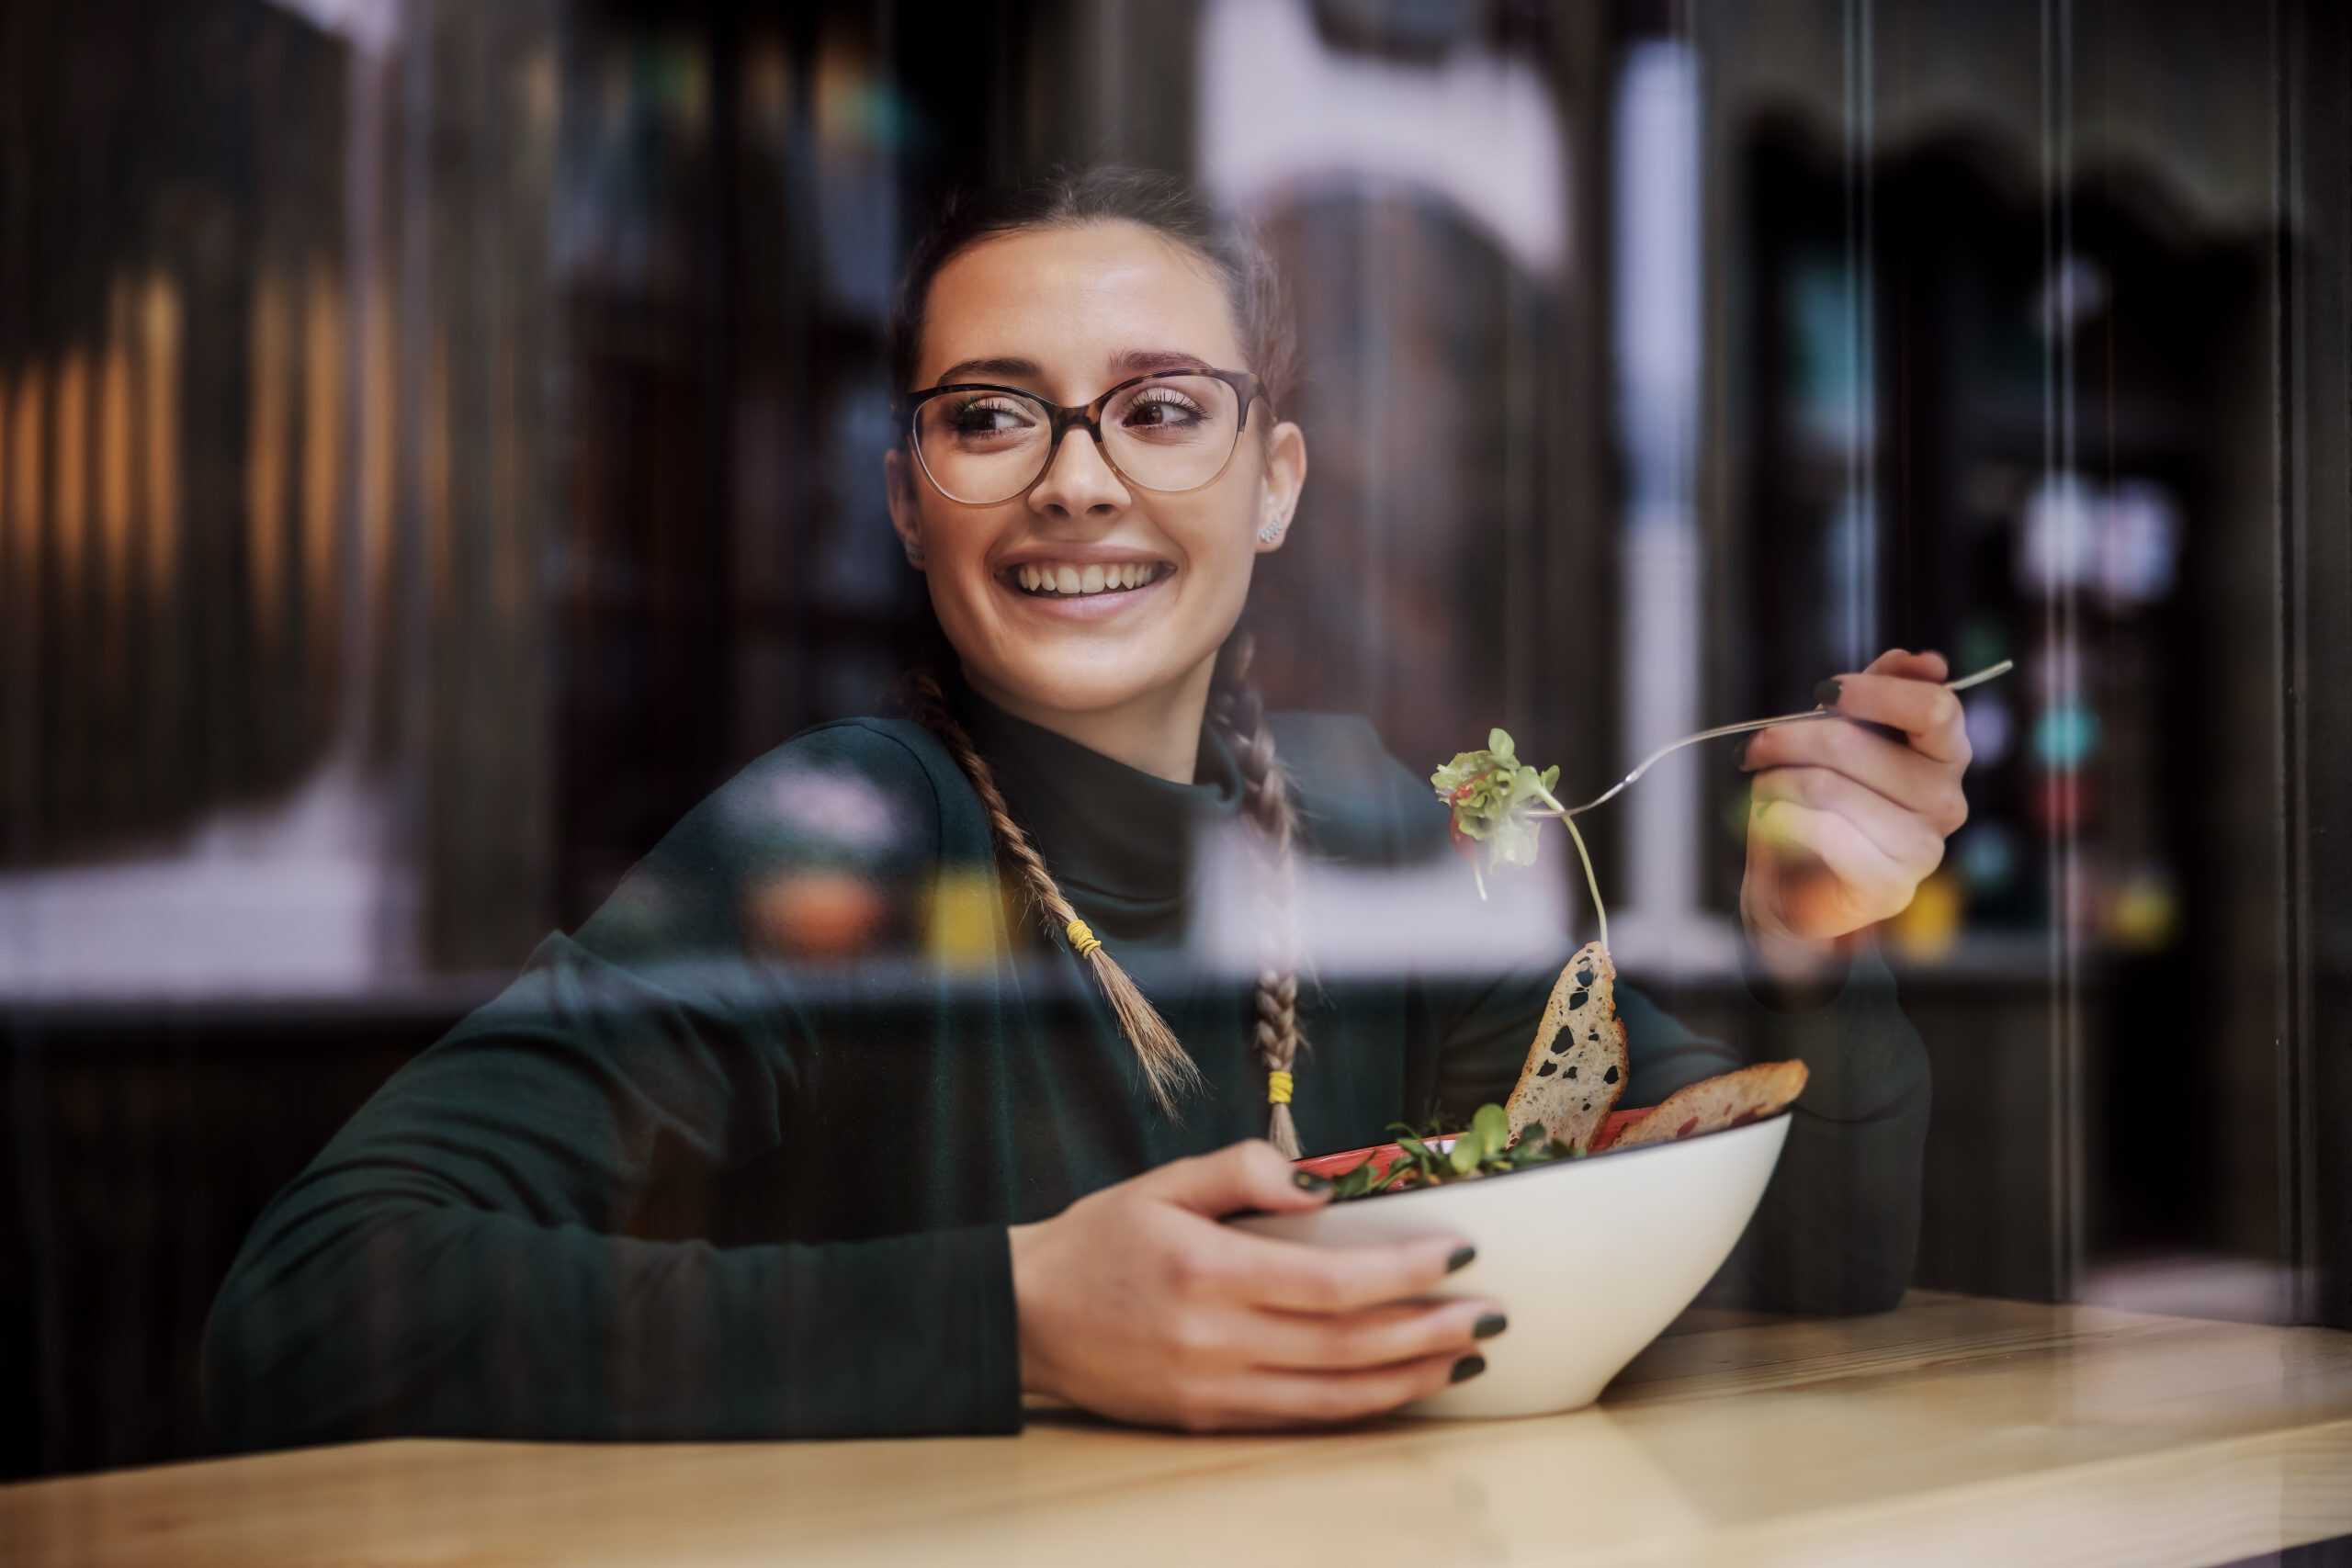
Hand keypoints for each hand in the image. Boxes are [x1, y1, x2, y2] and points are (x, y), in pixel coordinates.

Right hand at [1008, 1141, 1497, 1431]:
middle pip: (1348, 1344)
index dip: (1404, 1272)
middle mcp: (1216, 1340)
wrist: (1023, 1316)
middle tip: (1491, 1313)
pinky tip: (1402, 1387)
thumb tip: (1320, 1184)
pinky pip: (1301, 1418)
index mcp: (1208, 1272)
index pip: (1332, 1280)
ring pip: (1335, 1394)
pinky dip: (1361, 1406)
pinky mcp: (1208, 1420)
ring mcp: (1213, 1389)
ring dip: (1411, 1377)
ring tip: (1468, 1356)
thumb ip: (1243, 1173)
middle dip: (1430, 1330)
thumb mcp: (1162, 1183)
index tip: (1459, 1253)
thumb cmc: (1097, 1241)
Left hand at [1738, 648, 1972, 983]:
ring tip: (1764, 791)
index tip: (1825, 693)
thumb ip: (1882, 692)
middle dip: (1787, 738)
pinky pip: (1818, 831)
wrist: (1799, 889)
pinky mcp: (1888, 884)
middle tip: (1756, 747)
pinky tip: (1773, 825)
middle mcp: (1947, 801)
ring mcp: (1923, 847)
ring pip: (1824, 786)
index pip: (1936, 708)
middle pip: (1852, 744)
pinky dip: (1778, 820)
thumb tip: (1923, 659)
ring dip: (1773, 782)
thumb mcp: (1847, 737)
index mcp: (1946, 756)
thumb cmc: (1824, 805)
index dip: (1874, 692)